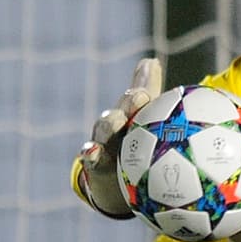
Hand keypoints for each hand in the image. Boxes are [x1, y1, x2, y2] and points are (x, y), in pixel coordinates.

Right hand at [71, 57, 164, 217]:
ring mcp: (101, 143)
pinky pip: (91, 159)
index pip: (136, 99)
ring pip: (103, 131)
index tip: (148, 90)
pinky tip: (91, 152)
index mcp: (129, 114)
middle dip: (128, 103)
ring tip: (117, 119)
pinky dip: (90, 154)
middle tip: (140, 98)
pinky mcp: (94, 163)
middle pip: (120, 110)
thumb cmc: (134, 146)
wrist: (117, 181)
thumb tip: (150, 60)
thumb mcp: (144, 120)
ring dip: (108, 125)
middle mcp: (113, 125)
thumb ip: (147, 91)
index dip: (142, 90)